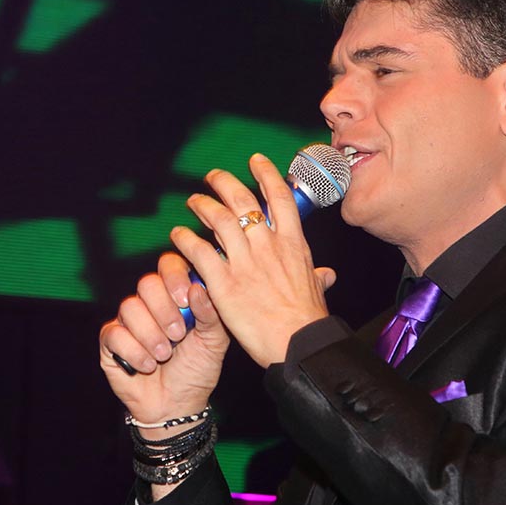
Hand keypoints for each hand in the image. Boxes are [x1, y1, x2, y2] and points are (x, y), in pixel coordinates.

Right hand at [100, 251, 229, 423]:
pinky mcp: (111, 341)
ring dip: (151, 335)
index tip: (185, 299)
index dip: (174, 277)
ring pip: (130, 307)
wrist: (177, 405)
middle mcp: (150, 304)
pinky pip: (114, 334)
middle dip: (164, 310)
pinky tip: (147, 366)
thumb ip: (211, 314)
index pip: (169, 265)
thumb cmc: (197, 370)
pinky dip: (134, 352)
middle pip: (147, 283)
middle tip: (178, 335)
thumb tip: (199, 288)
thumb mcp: (214, 342)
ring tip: (164, 355)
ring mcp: (129, 321)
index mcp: (176, 296)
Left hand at [173, 153, 336, 367]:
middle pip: (242, 199)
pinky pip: (199, 251)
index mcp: (293, 243)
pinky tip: (178, 237)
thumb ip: (317, 277)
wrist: (297, 343)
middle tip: (213, 178)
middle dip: (224, 183)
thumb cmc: (308, 320)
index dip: (265, 174)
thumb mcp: (316, 290)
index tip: (255, 161)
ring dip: (202, 206)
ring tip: (193, 202)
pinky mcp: (223, 282)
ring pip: (218, 219)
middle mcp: (268, 245)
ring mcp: (244, 262)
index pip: (278, 197)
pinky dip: (186, 240)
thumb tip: (326, 275)